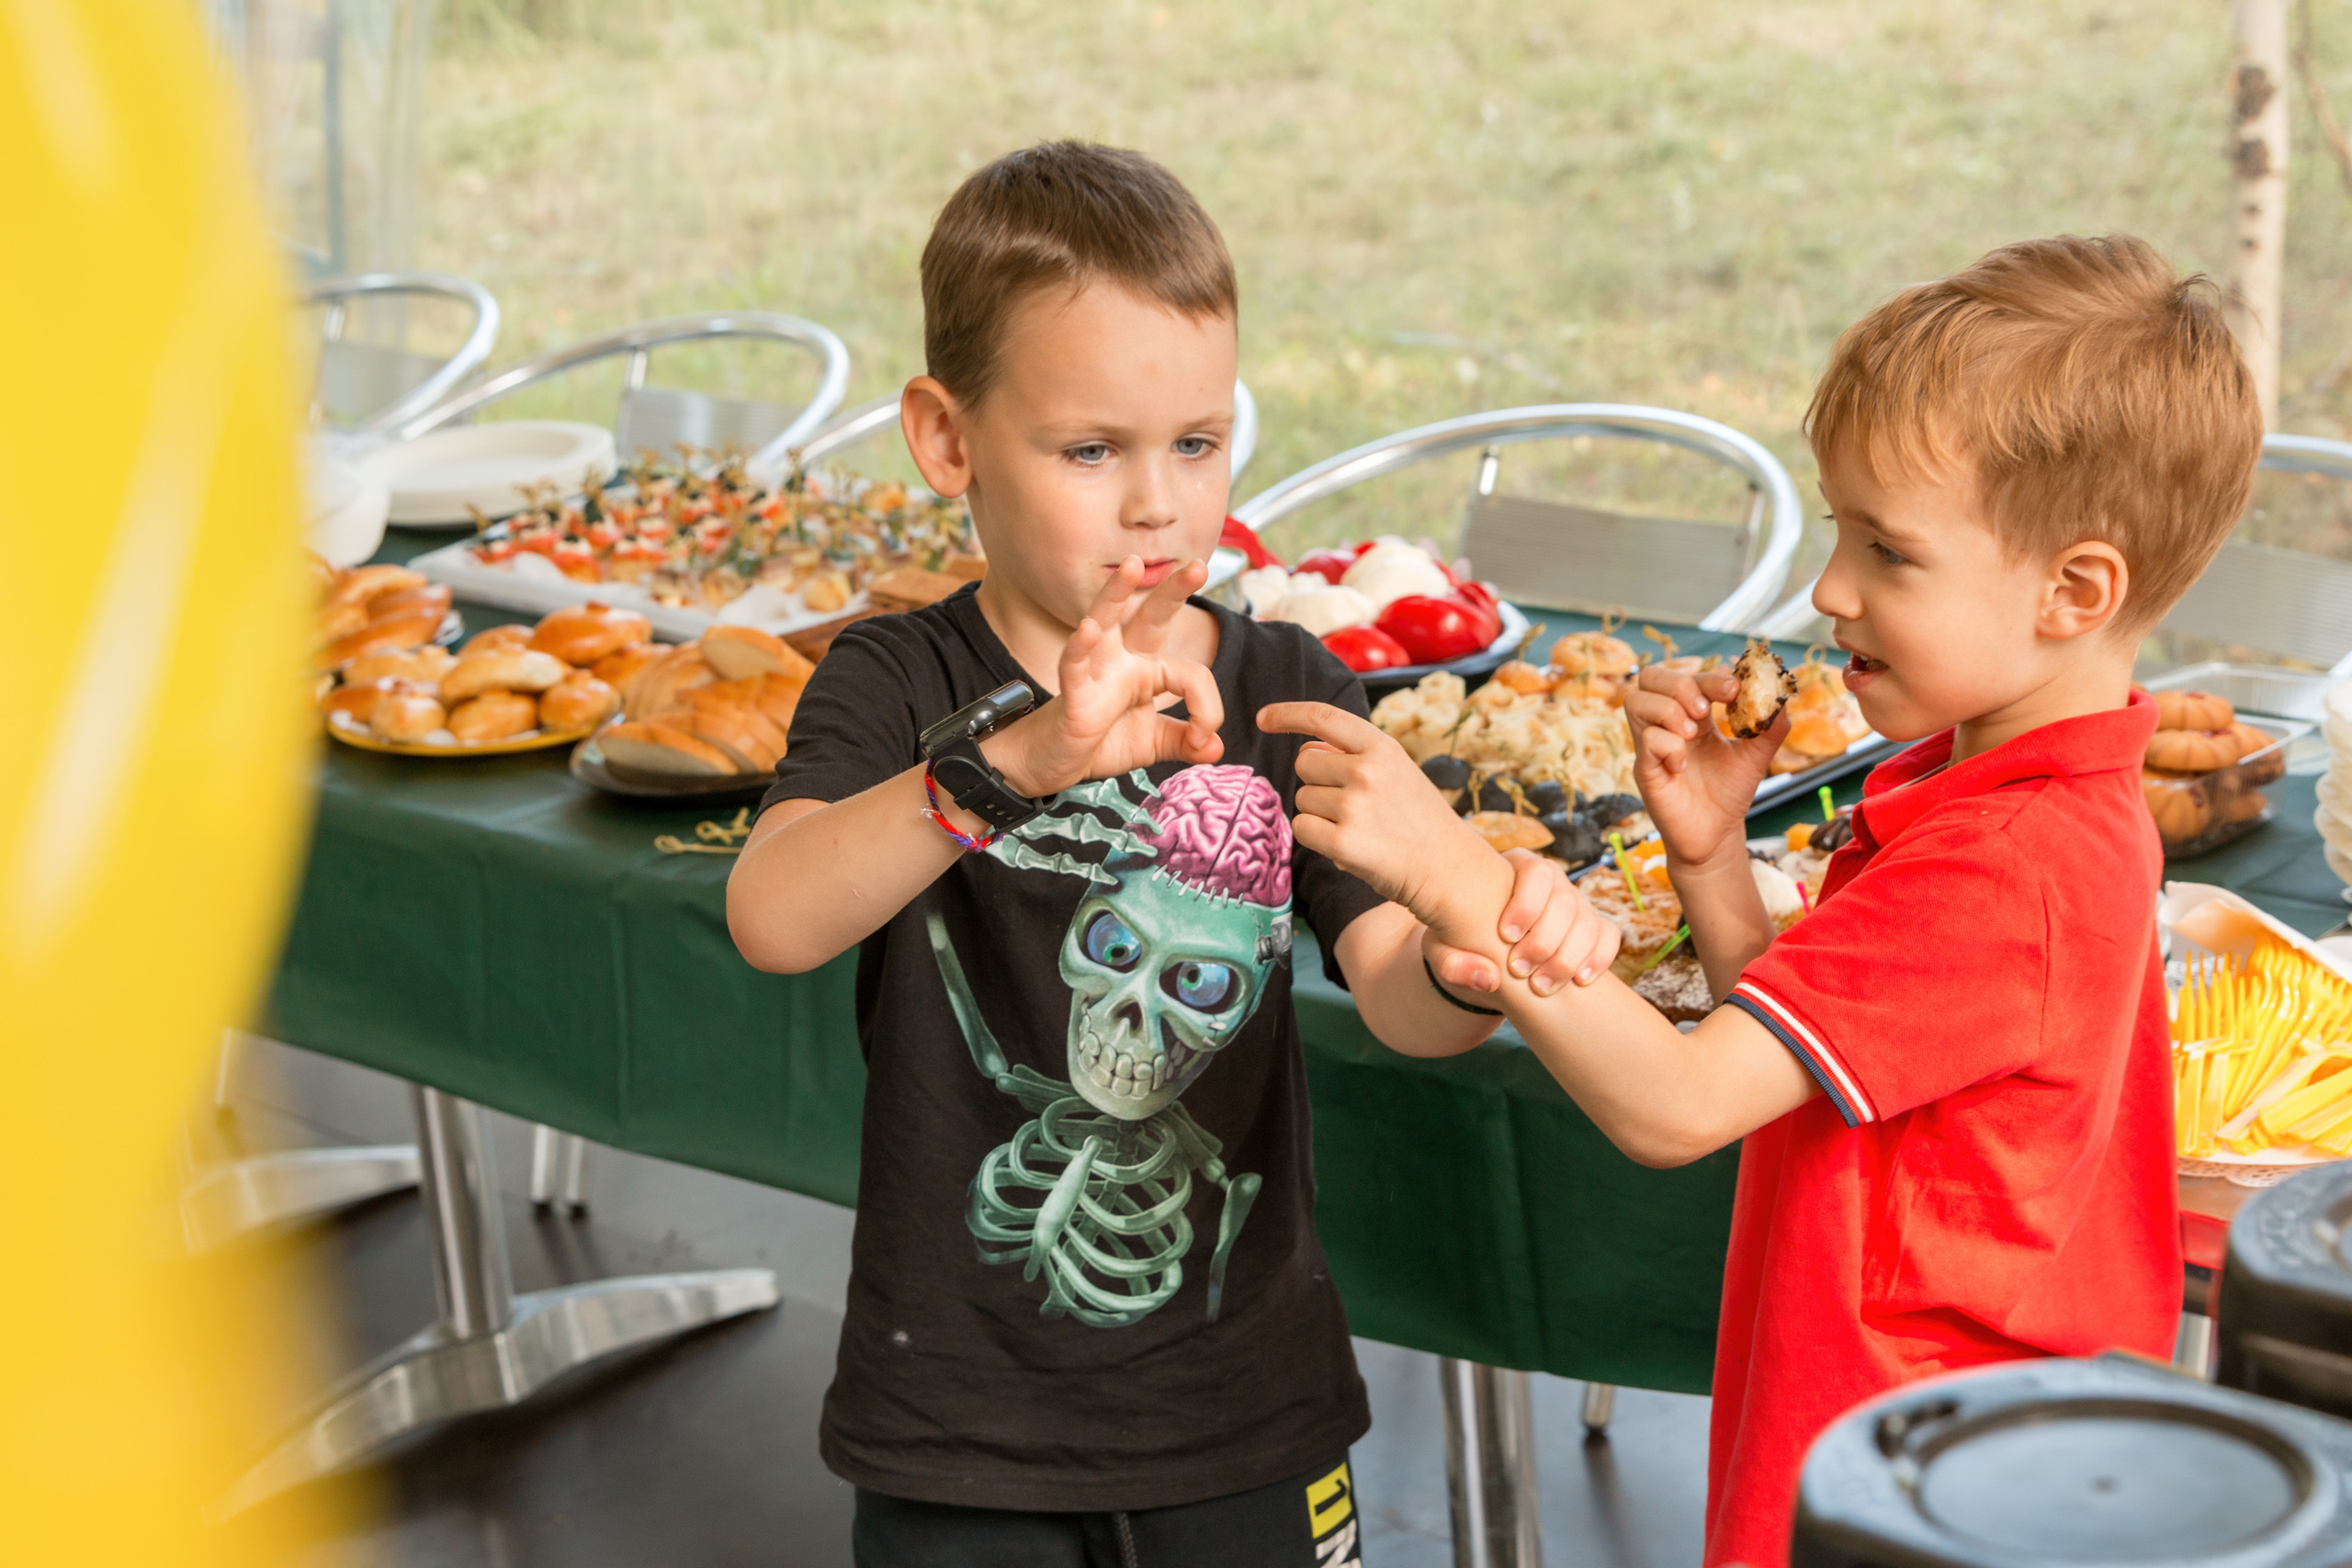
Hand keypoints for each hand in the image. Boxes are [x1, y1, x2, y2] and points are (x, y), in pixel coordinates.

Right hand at [987, 558, 1223, 795]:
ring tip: (1132, 564)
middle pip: (1149, 617)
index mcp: (1146, 671)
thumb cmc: (1099, 742)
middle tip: (1199, 567)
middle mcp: (1122, 662)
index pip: (1191, 674)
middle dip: (1173, 591)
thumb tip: (1217, 748)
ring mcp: (1094, 672)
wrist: (1053, 762)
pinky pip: (1074, 664)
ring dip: (1117, 593)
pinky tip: (1087, 628)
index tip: (1204, 738)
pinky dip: (1080, 647)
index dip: (1206, 708)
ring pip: (1105, 622)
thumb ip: (1184, 742)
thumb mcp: (1152, 743)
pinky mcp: (1072, 694)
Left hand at [1255, 699, 1500, 934]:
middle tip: (1352, 805)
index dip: (1287, 714)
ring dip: (1320, 814)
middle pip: (1304, 764)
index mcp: (1382, 747)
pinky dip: (1317, 839)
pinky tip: (1348, 846)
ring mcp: (1354, 806)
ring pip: (1302, 799)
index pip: (1323, 717)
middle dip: (1317, 782)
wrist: (1449, 871)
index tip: (1263, 718)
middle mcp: (1367, 770)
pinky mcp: (1342, 842)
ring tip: (1360, 828)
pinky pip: (1302, 829)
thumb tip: (1307, 748)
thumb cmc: (1419, 821)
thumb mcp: (1397, 772)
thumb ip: (1354, 755)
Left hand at [1425, 849, 1621, 997]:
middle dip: (1544, 940)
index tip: (1505, 936)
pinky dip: (1598, 957)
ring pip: (1588, 922)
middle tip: (1518, 970)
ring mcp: (1575, 904)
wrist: (1484, 959)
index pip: (1536, 871)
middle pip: (1565, 901)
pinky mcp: (1592, 929)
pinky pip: (1608, 936)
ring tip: (1541, 986)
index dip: (1527, 903)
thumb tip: (1489, 978)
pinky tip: (1579, 981)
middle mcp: (1552, 882)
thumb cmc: (1460, 942)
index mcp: (1515, 869)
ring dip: (1568, 957)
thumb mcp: (1442, 950)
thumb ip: (1452, 963)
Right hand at [1622, 663, 1784, 870]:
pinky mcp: (1644, 770)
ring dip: (1669, 710)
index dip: (1709, 676)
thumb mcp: (1756, 756)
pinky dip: (1669, 746)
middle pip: (1650, 677)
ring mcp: (1651, 746)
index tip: (1734, 689)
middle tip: (1706, 709)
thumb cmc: (1729, 794)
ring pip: (1636, 701)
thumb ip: (1771, 727)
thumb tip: (1780, 697)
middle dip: (1680, 684)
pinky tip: (1683, 765)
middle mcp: (1666, 725)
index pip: (1689, 677)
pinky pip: (1646, 741)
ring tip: (1692, 734)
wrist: (1716, 836)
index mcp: (1692, 715)